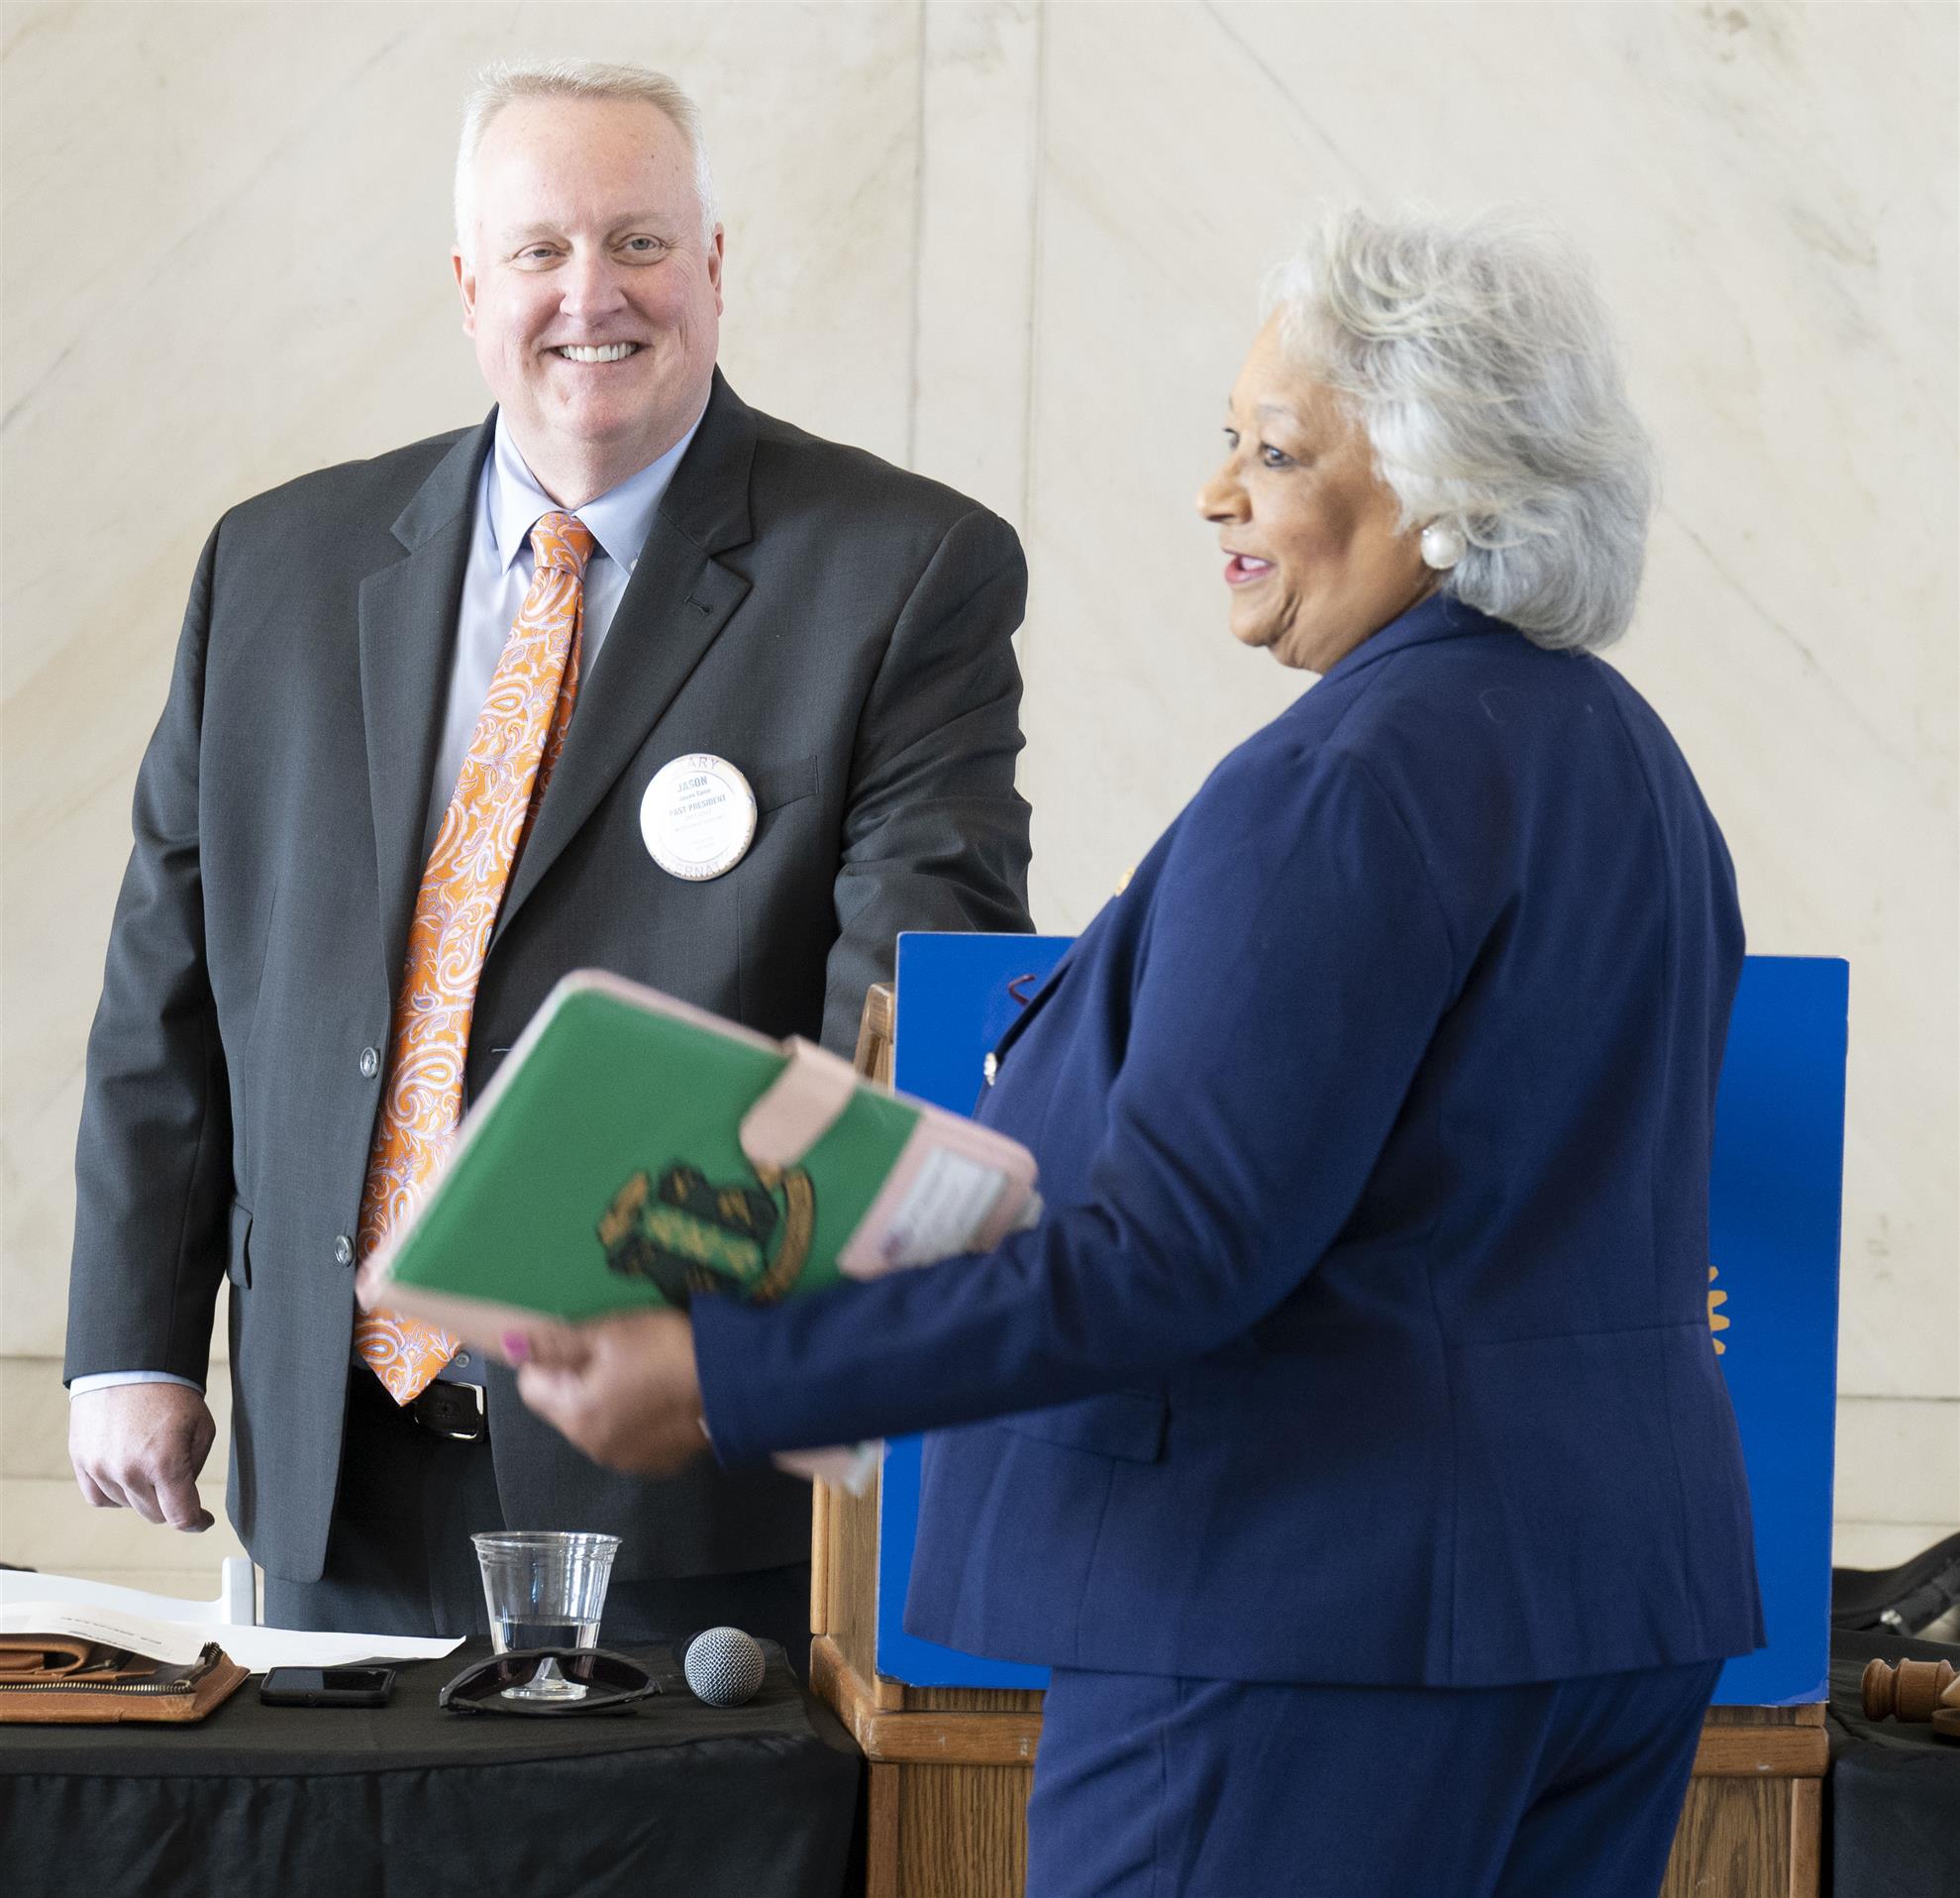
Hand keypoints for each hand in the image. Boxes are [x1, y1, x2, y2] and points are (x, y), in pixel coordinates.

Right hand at [69, 1384, 216, 1531]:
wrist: (129, 1364)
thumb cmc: (170, 1393)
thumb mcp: (202, 1428)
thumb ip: (194, 1467)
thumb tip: (183, 1494)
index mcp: (164, 1464)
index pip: (180, 1516)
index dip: (196, 1522)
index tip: (202, 1521)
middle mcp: (129, 1472)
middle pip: (154, 1514)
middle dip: (172, 1505)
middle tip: (180, 1486)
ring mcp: (101, 1469)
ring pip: (127, 1506)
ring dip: (143, 1496)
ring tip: (153, 1464)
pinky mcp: (82, 1462)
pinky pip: (99, 1498)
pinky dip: (115, 1494)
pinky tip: (128, 1475)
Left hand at [506, 1310, 707, 1477]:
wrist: (737, 1382)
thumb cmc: (666, 1349)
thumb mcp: (610, 1333)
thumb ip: (556, 1343)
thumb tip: (509, 1346)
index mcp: (575, 1414)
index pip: (532, 1387)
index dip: (551, 1360)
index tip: (584, 1343)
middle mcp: (592, 1447)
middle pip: (566, 1408)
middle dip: (581, 1381)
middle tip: (620, 1353)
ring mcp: (626, 1461)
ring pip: (599, 1424)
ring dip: (610, 1401)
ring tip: (647, 1375)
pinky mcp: (658, 1465)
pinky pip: (631, 1438)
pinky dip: (638, 1420)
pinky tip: (665, 1398)